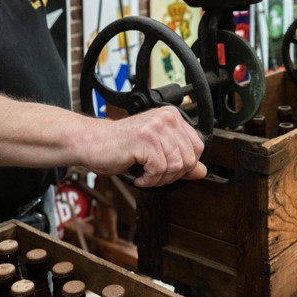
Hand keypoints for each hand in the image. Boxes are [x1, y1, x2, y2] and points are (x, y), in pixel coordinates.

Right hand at [89, 106, 205, 186]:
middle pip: (189, 158)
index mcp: (172, 116)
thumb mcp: (157, 151)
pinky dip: (149, 180)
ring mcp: (156, 127)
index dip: (186, 165)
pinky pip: (159, 169)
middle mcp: (167, 118)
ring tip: (146, 175)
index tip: (169, 169)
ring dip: (160, 179)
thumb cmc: (122, 146)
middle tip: (155, 175)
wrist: (94, 142)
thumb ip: (181, 160)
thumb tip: (202, 171)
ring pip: (176, 165)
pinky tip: (139, 176)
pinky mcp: (145, 140)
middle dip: (173, 175)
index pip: (198, 146)